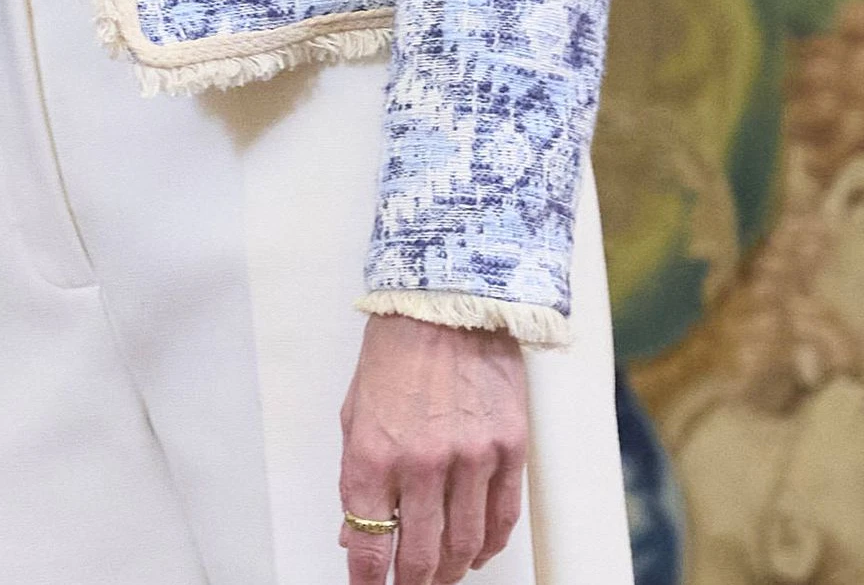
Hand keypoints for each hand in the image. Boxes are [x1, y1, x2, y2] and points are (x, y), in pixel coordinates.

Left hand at [338, 314, 528, 584]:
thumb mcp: (353, 414)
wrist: (446, 306)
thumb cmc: (393, 356)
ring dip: (449, 570)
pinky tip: (476, 553)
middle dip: (412, 581)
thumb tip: (354, 535)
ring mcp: (471, 459)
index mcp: (372, 453)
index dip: (368, 577)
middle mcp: (422, 463)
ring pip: (464, 543)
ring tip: (440, 577)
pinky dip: (489, 545)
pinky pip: (502, 518)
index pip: (369, 540)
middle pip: (419, 552)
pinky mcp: (509, 450)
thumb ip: (354, 479)